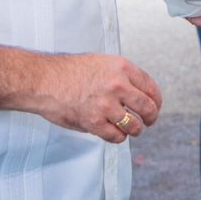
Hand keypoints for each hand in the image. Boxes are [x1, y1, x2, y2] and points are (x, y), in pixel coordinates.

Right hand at [32, 53, 161, 143]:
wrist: (43, 81)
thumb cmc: (69, 72)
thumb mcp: (102, 63)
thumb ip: (122, 76)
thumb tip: (139, 93)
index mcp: (121, 67)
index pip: (151, 87)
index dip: (156, 101)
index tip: (155, 107)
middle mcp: (117, 85)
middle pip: (148, 108)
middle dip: (151, 118)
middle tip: (148, 121)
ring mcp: (106, 104)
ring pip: (134, 126)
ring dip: (133, 130)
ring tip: (129, 129)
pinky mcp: (94, 122)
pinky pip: (116, 136)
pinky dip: (117, 137)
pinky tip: (112, 132)